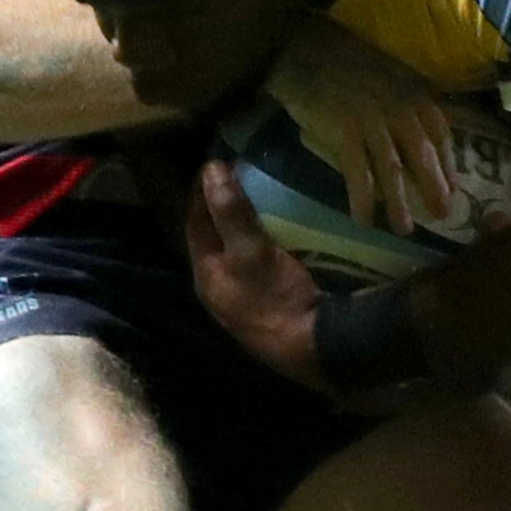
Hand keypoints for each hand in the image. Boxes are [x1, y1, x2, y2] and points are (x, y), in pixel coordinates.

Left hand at [184, 158, 328, 390]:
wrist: (315, 347)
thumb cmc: (275, 297)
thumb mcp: (250, 249)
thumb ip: (230, 210)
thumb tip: (211, 169)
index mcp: (206, 276)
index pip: (195, 224)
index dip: (203, 193)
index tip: (217, 163)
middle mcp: (221, 289)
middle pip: (219, 239)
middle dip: (228, 208)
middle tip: (246, 175)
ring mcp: (247, 299)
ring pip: (242, 252)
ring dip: (252, 226)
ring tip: (268, 197)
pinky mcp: (274, 304)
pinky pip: (265, 264)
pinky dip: (272, 243)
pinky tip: (288, 232)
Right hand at [269, 17, 453, 237]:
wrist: (305, 49)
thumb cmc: (345, 64)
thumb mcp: (388, 76)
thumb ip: (405, 101)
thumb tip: (418, 138)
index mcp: (413, 92)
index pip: (440, 132)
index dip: (448, 163)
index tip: (453, 187)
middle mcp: (399, 107)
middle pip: (422, 155)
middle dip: (434, 187)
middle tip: (442, 216)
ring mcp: (372, 120)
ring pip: (393, 169)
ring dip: (400, 203)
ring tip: (404, 230)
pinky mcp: (345, 131)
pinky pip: (359, 173)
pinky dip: (363, 199)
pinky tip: (363, 219)